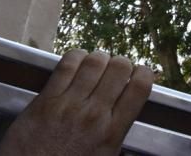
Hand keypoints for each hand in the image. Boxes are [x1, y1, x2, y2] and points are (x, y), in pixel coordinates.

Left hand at [0, 49, 153, 155]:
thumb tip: (127, 112)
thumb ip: (117, 133)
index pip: (140, 87)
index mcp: (112, 132)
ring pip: (94, 62)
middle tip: (115, 70)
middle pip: (119, 67)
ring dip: (99, 58)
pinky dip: (76, 57)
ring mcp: (69, 105)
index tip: (140, 74)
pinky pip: (66, 66)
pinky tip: (77, 62)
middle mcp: (94, 115)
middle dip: (121, 63)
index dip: (144, 73)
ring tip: (97, 65)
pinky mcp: (45, 100)